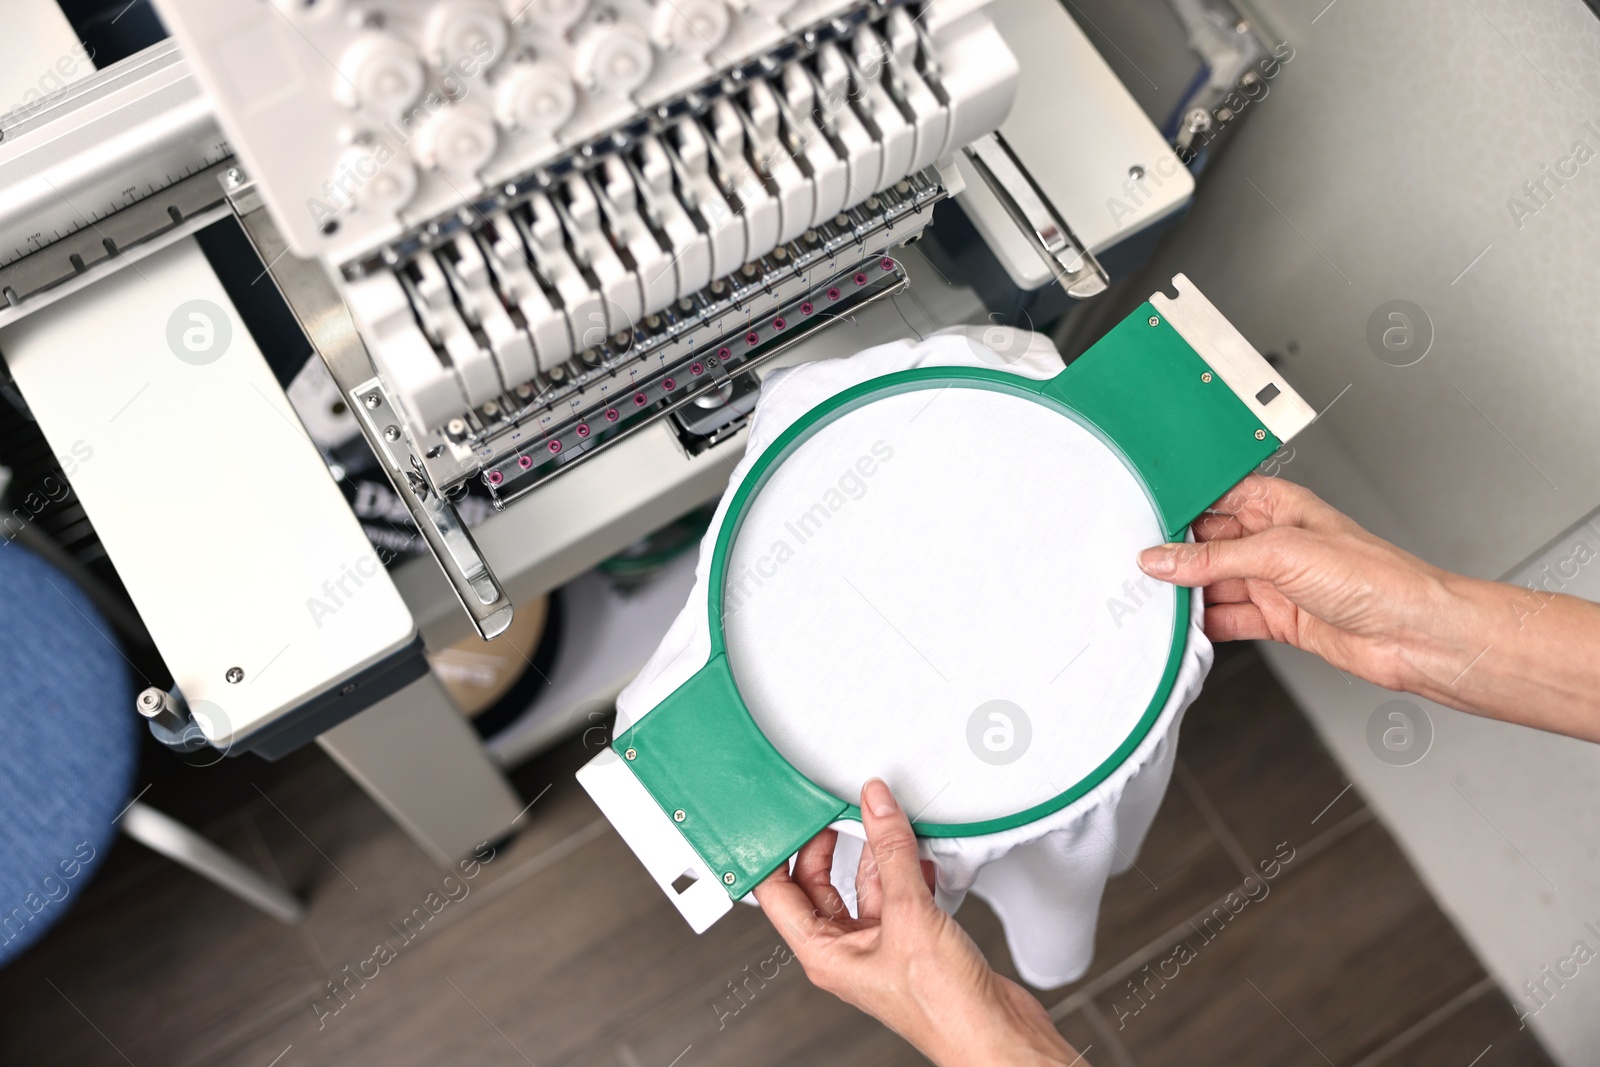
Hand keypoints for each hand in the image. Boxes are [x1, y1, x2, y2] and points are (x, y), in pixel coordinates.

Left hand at [753, 779, 1082, 1066]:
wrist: (994, 1032)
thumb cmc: (943, 1007)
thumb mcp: (909, 914)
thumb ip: (891, 853)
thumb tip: (875, 809)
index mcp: (824, 953)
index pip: (777, 894)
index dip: (774, 854)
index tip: (783, 819)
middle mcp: (846, 951)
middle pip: (818, 885)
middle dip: (827, 846)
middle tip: (835, 811)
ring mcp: (879, 946)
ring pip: (863, 886)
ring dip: (875, 854)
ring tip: (883, 820)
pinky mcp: (913, 942)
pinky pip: (898, 894)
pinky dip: (906, 870)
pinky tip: (918, 853)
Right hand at [1136, 473, 1469, 692]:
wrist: (1415, 634)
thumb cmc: (1376, 577)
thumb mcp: (1282, 554)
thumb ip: (1215, 558)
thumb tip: (1164, 559)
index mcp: (1278, 505)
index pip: (1214, 498)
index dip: (1178, 507)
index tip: (1141, 521)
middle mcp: (1274, 540)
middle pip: (1207, 544)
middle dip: (1174, 555)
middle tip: (1137, 566)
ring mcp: (1276, 581)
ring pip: (1213, 583)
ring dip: (1186, 594)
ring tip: (1152, 599)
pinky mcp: (1278, 618)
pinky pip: (1227, 617)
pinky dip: (1204, 624)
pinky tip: (1184, 626)